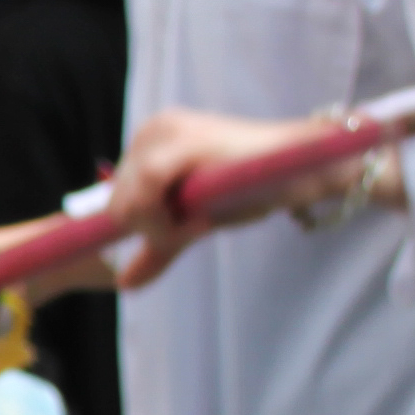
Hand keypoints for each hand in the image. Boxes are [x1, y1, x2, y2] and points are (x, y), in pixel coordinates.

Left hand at [93, 108, 326, 285]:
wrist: (301, 170)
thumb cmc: (249, 189)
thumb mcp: (192, 220)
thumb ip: (157, 246)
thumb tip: (123, 283)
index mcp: (146, 144)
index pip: (112, 201)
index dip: (140, 228)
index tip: (175, 233)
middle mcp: (150, 131)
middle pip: (115, 206)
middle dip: (153, 230)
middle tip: (198, 223)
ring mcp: (164, 131)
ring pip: (126, 205)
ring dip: (162, 228)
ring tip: (204, 218)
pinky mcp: (183, 141)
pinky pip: (145, 196)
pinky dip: (165, 222)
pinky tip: (199, 220)